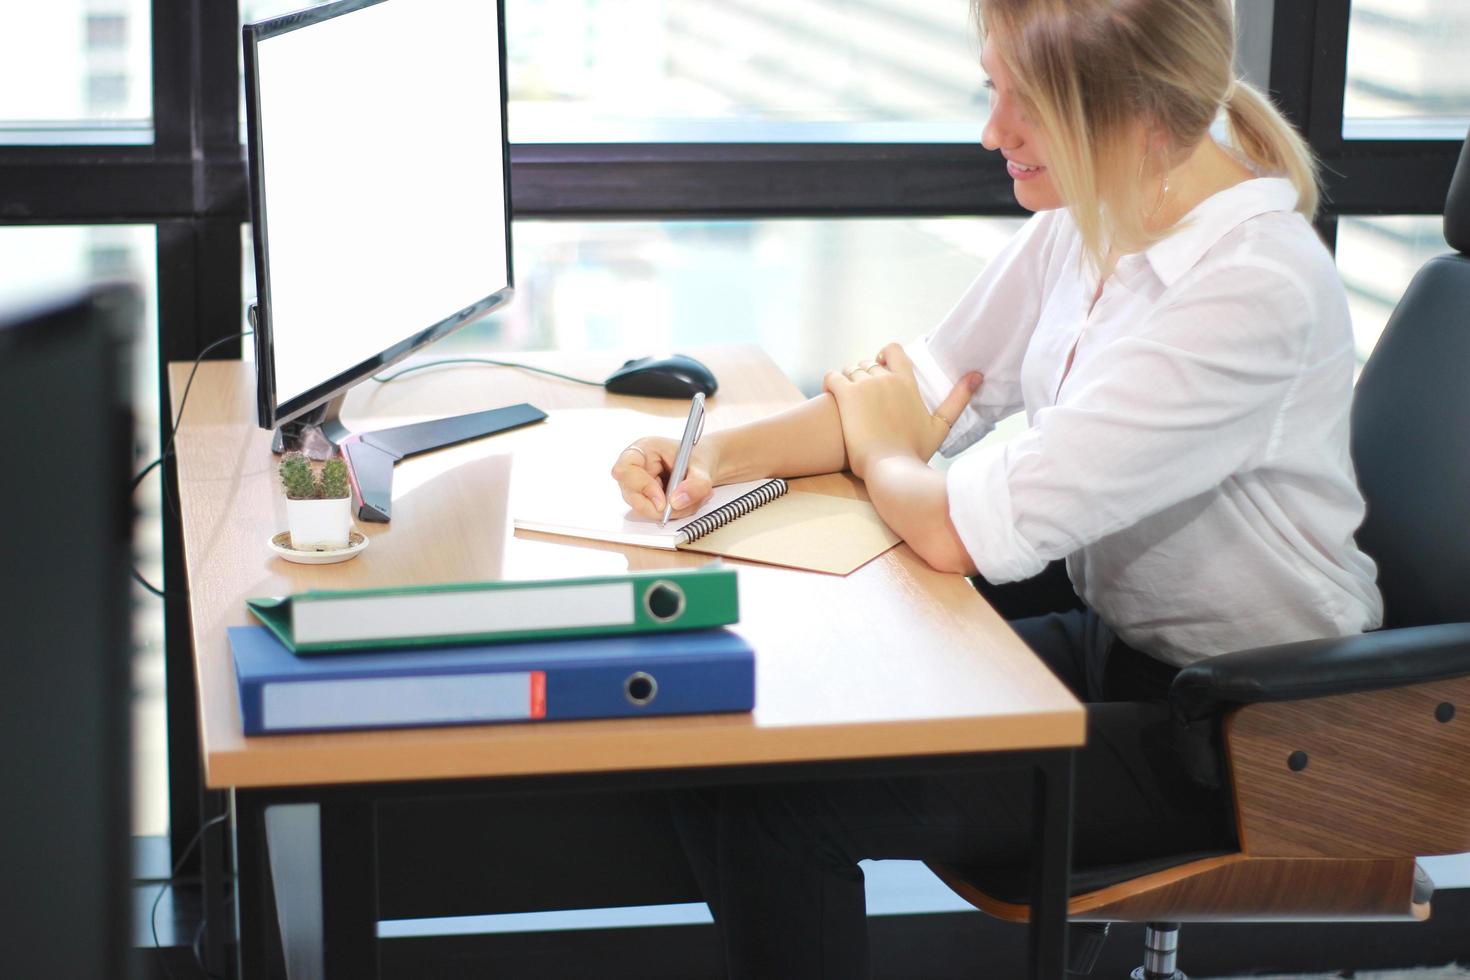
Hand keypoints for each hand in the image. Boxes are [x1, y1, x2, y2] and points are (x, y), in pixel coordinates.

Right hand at [610, 436, 717, 520]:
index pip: (626, 468)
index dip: (642, 487)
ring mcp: (637, 484)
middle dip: (659, 507)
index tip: (662, 501)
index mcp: (644, 449)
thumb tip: (677, 501)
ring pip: (643, 508)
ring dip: (670, 511)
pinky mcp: (645, 498)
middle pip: (631, 494)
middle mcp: (636, 467)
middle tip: (682, 506)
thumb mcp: (703, 468)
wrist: (701, 465)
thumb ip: (695, 485)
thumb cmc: (697, 457)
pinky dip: (673, 513)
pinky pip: (653, 513)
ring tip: (692, 500)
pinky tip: (686, 503)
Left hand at [823, 343, 981, 479]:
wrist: (891, 469)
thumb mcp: (940, 425)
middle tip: (860, 391)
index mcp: (907, 383)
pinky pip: (832, 377)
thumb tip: (978, 375)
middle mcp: (886, 379)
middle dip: (863, 373)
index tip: (880, 365)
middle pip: (868, 363)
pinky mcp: (846, 396)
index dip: (884, 355)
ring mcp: (865, 386)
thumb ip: (958, 398)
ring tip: (845, 395)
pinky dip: (829, 381)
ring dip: (846, 378)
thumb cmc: (915, 452)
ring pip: (849, 369)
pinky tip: (828, 391)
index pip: (893, 350)